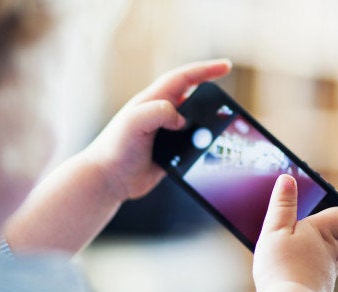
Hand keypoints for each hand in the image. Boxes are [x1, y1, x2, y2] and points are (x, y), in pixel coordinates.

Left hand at [82, 59, 231, 200]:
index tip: (227, 65)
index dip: (206, 70)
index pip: (184, 78)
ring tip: (225, 130)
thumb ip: (158, 112)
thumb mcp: (134, 122)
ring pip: (197, 124)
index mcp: (153, 100)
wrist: (107, 180)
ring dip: (211, 126)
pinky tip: (212, 152)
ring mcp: (167, 134)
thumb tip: (182, 120)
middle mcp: (161, 114)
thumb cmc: (114, 149)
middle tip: (230, 104)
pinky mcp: (171, 153)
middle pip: (194, 98)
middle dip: (213, 98)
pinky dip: (204, 147)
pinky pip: (193, 146)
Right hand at [252, 174, 337, 291]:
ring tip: (324, 241)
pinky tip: (307, 266)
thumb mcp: (275, 231)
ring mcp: (328, 273)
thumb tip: (288, 178)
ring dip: (335, 245)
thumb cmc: (281, 268)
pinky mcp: (321, 289)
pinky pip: (326, 271)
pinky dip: (321, 264)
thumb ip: (282, 205)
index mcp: (322, 232)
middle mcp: (331, 252)